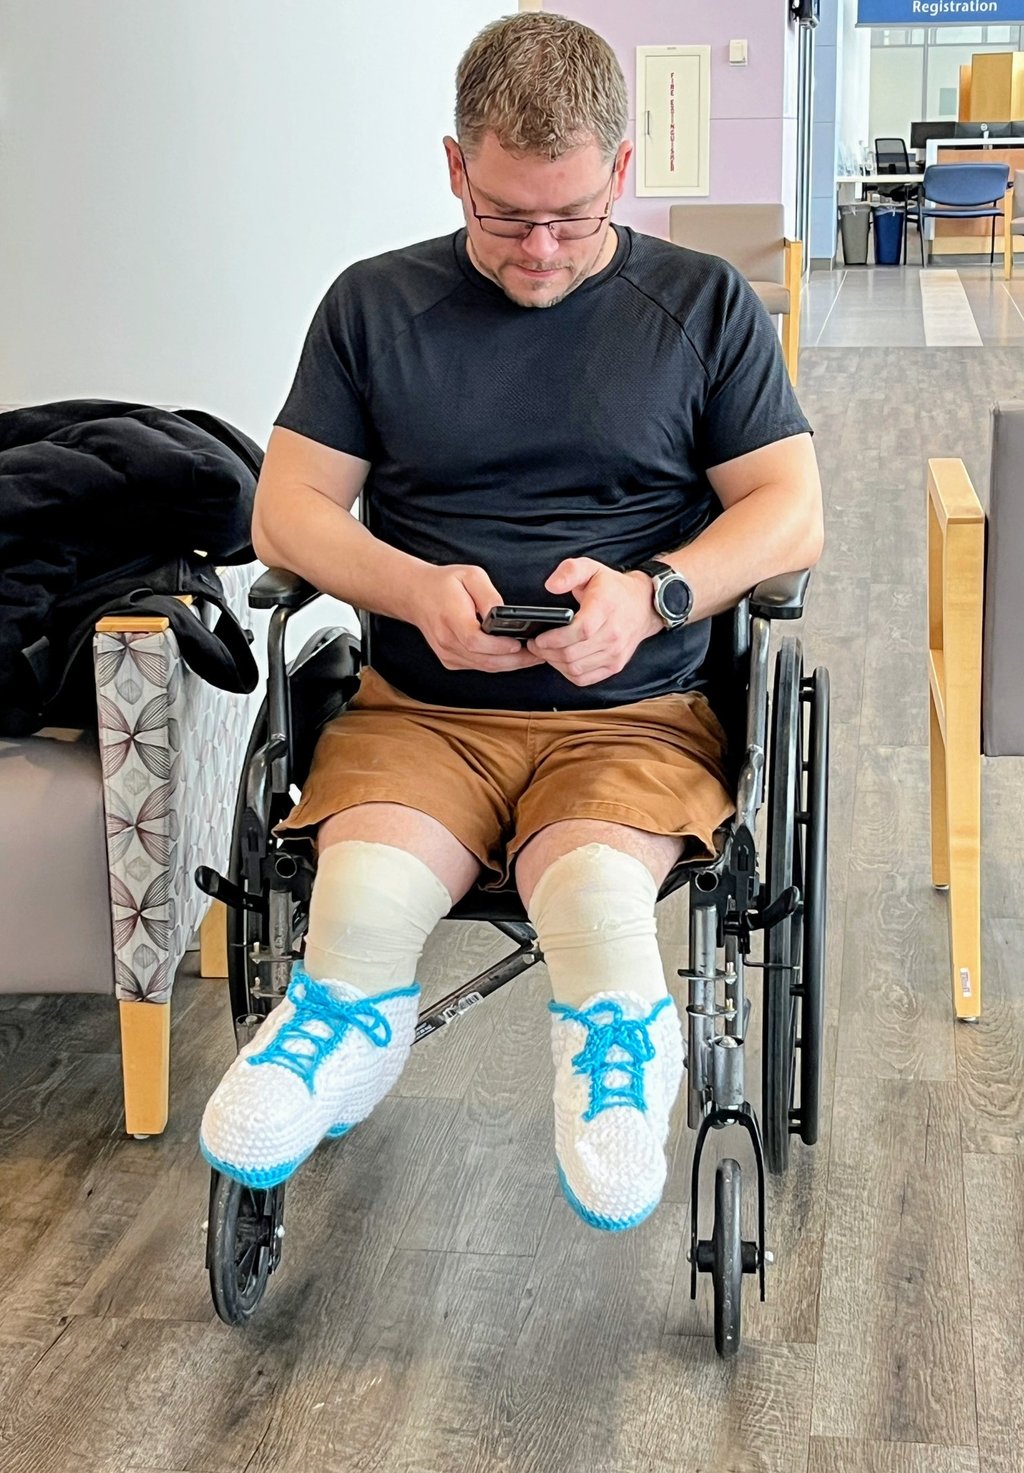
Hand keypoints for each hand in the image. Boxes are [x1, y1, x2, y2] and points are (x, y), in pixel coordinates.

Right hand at [411, 564, 541, 672]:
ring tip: (534, 657)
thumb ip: (488, 595)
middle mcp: (447, 641)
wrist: (416, 595)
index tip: (521, 643)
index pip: (476, 640)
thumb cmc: (444, 583)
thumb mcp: (470, 575)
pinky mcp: (450, 660)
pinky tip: (514, 657)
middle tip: (540, 654)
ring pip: (484, 667)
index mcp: (450, 618)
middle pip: (485, 660)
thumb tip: (504, 613)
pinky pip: (478, 666)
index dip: (500, 646)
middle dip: (515, 660)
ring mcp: (447, 654)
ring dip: (510, 665)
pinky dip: (498, 664)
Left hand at [528, 557, 662, 686]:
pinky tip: (560, 661)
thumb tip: (551, 585)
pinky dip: (567, 673)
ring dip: (555, 663)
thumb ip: (570, 571)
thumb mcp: (591, 568)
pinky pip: (585, 678)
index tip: (538, 638)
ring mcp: (615, 653)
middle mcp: (614, 634)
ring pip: (576, 669)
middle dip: (547, 652)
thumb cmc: (613, 588)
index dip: (555, 639)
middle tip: (534, 644)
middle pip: (573, 654)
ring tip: (545, 652)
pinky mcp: (615, 665)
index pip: (580, 631)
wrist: (643, 605)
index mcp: (606, 608)